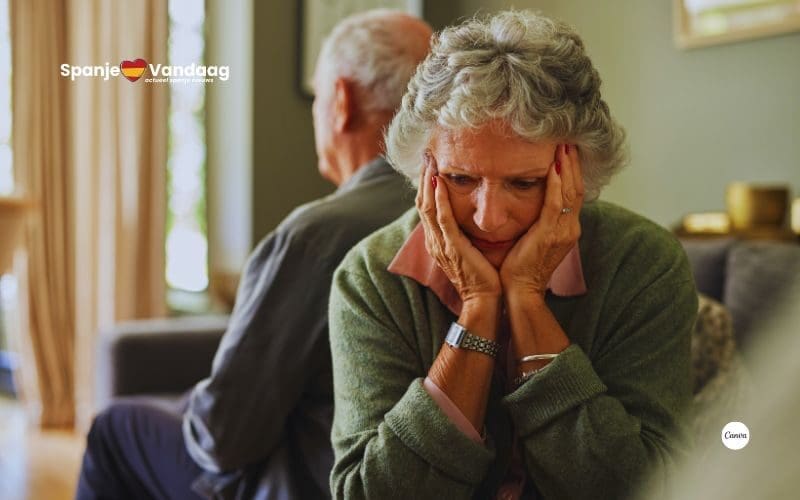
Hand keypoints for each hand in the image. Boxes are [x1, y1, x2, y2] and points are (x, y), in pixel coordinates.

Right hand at [416, 152, 501, 302]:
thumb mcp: (470, 249)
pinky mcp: (452, 248)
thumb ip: (466, 231)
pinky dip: (439, 200)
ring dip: (427, 182)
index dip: (426, 183)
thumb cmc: (483, 276)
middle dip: (423, 176)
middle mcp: (434, 240)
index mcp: (438, 240)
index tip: (430, 162)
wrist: (486, 299)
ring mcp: (441, 244)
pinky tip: (439, 183)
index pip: (426, 206)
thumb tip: (472, 213)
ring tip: (429, 160)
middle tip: (426, 153)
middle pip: (422, 202)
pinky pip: (442, 220)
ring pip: (427, 207)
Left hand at [499, 144, 584, 297]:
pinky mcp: (550, 235)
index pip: (573, 193)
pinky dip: (556, 184)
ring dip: (567, 167)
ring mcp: (563, 232)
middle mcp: (570, 228)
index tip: (567, 150)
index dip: (572, 171)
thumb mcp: (534, 237)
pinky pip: (556, 204)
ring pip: (570, 192)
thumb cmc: (520, 265)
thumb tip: (531, 199)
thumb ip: (539, 219)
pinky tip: (553, 167)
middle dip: (573, 163)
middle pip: (576, 188)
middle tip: (568, 139)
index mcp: (567, 228)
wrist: (520, 290)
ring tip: (563, 146)